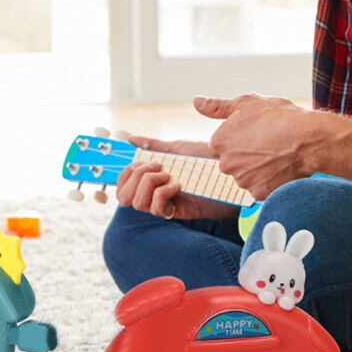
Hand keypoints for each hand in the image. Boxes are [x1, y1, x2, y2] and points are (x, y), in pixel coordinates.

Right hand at [115, 136, 238, 219]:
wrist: (229, 169)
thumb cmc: (206, 159)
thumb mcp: (177, 148)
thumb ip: (153, 145)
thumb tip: (130, 139)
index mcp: (151, 180)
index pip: (122, 185)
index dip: (125, 174)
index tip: (141, 162)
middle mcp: (154, 194)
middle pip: (123, 197)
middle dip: (135, 178)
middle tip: (156, 168)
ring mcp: (165, 204)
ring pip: (138, 204)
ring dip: (149, 185)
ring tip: (168, 176)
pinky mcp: (178, 212)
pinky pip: (157, 209)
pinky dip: (163, 193)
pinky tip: (178, 185)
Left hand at [194, 93, 310, 199]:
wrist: (310, 139)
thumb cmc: (280, 117)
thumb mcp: (247, 103)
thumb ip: (218, 106)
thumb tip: (197, 102)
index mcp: (218, 142)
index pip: (220, 145)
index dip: (238, 139)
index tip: (255, 134)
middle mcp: (225, 164)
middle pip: (231, 162)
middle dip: (244, 156)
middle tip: (267, 144)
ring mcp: (241, 180)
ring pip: (245, 176)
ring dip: (256, 169)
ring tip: (276, 155)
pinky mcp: (257, 193)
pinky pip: (259, 188)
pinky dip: (268, 181)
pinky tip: (280, 168)